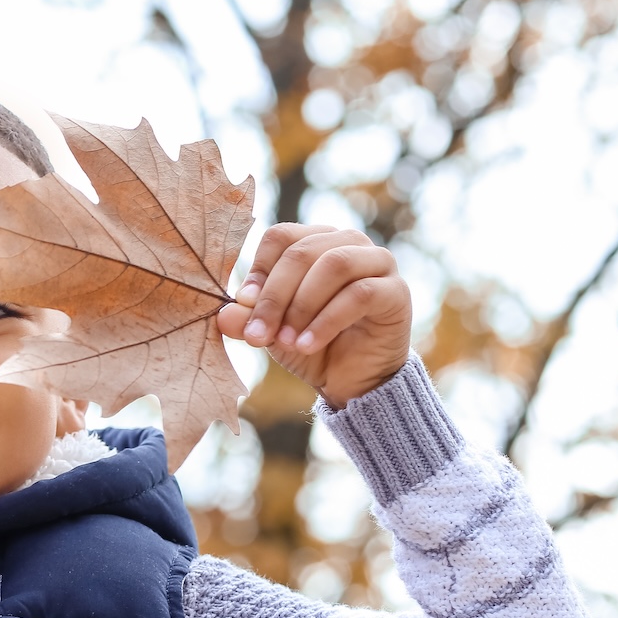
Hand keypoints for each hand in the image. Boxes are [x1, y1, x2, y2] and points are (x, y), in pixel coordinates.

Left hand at [217, 223, 411, 406]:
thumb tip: (222, 314)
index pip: (281, 236)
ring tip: (284, 342)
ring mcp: (377, 262)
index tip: (243, 304)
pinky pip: (359, 294)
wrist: (352, 380)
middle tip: (257, 335)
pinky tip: (306, 345)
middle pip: (302, 252)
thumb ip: (248, 319)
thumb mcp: (271, 333)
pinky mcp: (396, 290)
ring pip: (333, 265)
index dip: (259, 269)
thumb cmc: (309, 345)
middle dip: (274, 296)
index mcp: (315, 242)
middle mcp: (348, 243)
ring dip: (301, 306)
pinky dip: (326, 321)